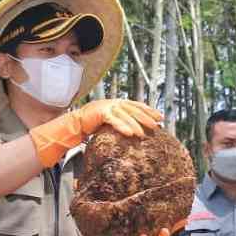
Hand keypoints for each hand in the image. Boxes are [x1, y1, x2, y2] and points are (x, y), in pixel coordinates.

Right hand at [30, 99, 162, 166]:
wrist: (75, 123)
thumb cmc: (94, 125)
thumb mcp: (112, 122)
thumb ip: (123, 122)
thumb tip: (140, 131)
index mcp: (119, 102)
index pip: (137, 105)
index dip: (150, 111)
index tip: (161, 118)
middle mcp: (114, 102)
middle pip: (134, 109)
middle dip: (146, 117)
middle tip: (157, 125)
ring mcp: (107, 106)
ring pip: (125, 115)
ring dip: (136, 124)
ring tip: (144, 134)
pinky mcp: (100, 113)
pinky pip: (114, 120)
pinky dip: (122, 126)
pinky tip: (130, 134)